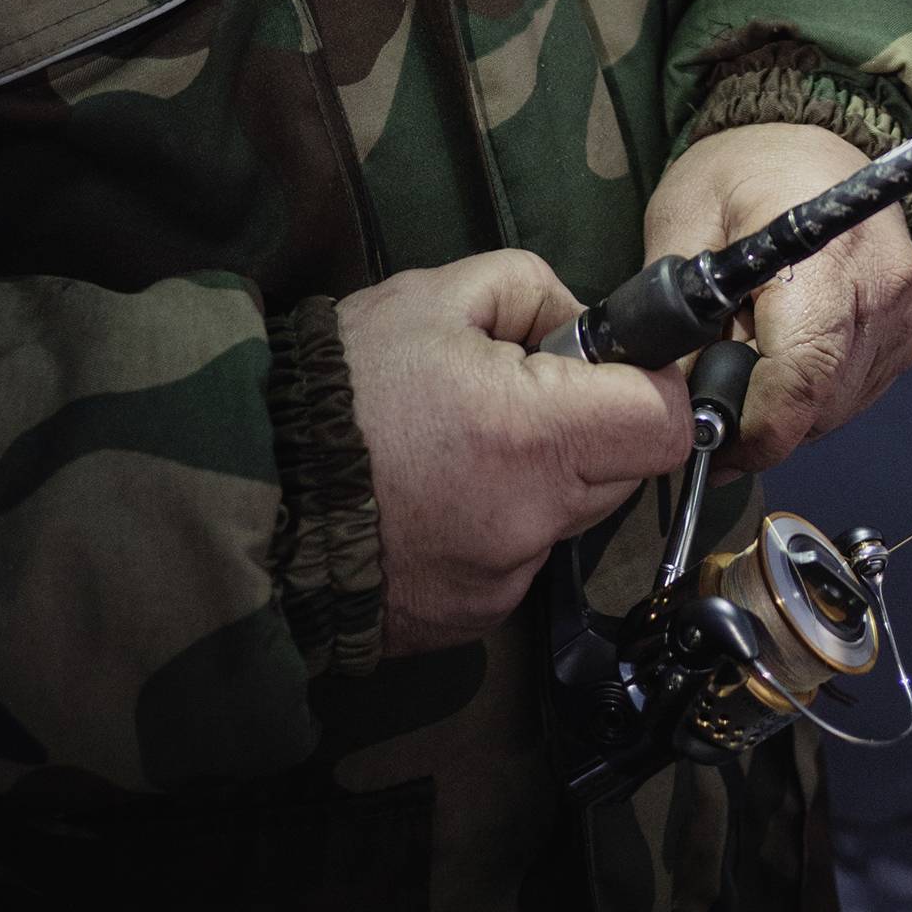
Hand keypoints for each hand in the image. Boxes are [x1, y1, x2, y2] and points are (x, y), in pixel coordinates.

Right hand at [338, 250, 690, 655]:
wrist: (246, 491)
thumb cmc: (338, 389)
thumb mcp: (435, 295)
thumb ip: (534, 291)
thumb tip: (584, 327)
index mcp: (536, 435)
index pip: (665, 423)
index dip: (649, 384)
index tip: (614, 365)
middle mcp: (533, 521)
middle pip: (623, 471)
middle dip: (591, 427)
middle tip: (513, 393)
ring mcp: (503, 581)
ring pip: (569, 518)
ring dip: (541, 480)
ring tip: (456, 445)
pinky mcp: (471, 620)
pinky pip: (518, 560)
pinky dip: (495, 526)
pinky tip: (432, 496)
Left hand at [643, 123, 911, 470]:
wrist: (804, 143)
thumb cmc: (737, 171)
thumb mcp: (682, 225)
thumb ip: (676, 314)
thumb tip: (672, 404)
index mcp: (824, 252)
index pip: (804, 375)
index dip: (757, 430)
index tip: (712, 448)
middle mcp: (880, 284)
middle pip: (824, 401)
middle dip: (764, 422)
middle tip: (712, 409)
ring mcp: (903, 307)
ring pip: (843, 406)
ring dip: (792, 412)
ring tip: (746, 370)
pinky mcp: (908, 326)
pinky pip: (861, 390)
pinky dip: (819, 396)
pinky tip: (784, 362)